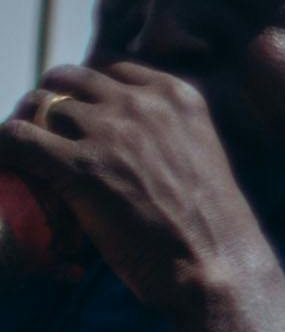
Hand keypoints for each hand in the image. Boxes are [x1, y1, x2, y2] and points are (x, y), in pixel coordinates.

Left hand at [0, 63, 280, 319]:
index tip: (81, 118)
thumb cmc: (211, 224)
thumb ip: (164, 130)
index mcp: (177, 96)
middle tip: (46, 134)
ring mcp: (110, 132)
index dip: (87, 91)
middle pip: (69, 78)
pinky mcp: (79, 166)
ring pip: (41, 104)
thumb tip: (121, 135)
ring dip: (29, 127)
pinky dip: (6, 148)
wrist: (216, 265)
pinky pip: (16, 136)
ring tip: (29, 157)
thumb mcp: (200, 154)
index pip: (109, 66)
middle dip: (52, 101)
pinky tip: (9, 164)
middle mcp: (142, 104)